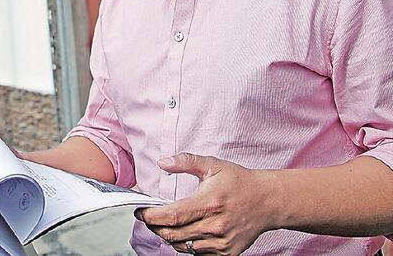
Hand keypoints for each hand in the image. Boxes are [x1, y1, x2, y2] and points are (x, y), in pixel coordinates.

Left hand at [136, 153, 272, 254]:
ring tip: (163, 224)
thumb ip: (185, 161)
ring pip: (183, 247)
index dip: (151, 216)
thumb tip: (162, 162)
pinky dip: (185, 245)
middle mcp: (215, 226)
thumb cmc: (238, 181)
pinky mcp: (227, 253)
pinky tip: (183, 232)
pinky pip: (198, 254)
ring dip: (168, 237)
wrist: (267, 201)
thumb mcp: (212, 164)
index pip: (171, 216)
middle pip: (173, 234)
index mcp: (209, 203)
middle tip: (147, 218)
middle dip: (155, 227)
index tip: (140, 212)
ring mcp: (221, 243)